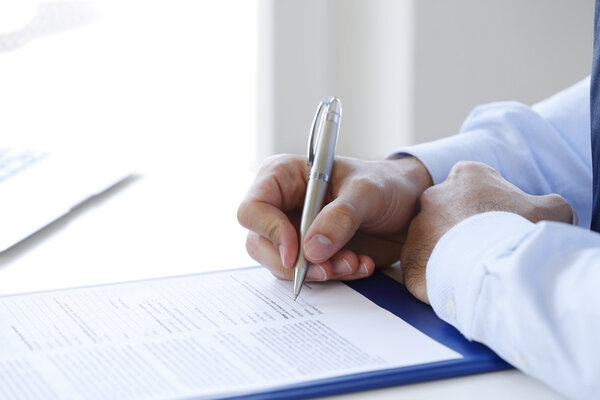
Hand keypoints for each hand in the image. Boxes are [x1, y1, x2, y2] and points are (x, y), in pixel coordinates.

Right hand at [237, 154, 432, 281]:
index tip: (297, 253)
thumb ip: (340, 217)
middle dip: (295, 263)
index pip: (253, 209)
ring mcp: (293, 231)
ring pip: (282, 264)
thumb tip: (310, 250)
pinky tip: (360, 264)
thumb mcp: (366, 192)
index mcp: (283, 177)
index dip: (270, 232)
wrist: (409, 206)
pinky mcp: (309, 253)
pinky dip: (333, 275)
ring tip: (354, 262)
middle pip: (259, 243)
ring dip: (318, 271)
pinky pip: (307, 273)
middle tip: (329, 268)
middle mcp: (281, 205)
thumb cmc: (385, 184)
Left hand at [401, 161, 575, 303]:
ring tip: (472, 270)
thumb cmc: (521, 231)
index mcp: (465, 175)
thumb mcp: (552, 210)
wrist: (496, 266)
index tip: (498, 225)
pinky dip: (437, 276)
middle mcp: (433, 196)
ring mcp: (417, 228)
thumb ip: (549, 205)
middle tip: (485, 249)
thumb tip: (550, 211)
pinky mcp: (409, 258)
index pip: (472, 187)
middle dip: (463, 229)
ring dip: (448, 253)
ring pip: (433, 241)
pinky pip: (422, 268)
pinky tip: (457, 284)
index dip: (488, 208)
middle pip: (448, 213)